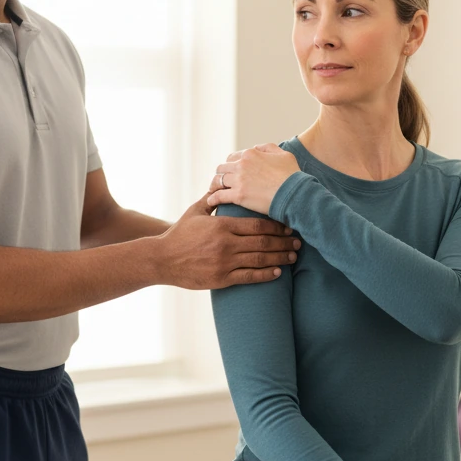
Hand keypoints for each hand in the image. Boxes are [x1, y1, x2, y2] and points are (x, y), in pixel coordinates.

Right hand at [156, 192, 299, 288]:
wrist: (162, 259)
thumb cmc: (179, 234)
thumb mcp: (195, 212)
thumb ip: (212, 198)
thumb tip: (221, 181)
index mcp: (222, 225)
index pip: (257, 224)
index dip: (277, 225)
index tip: (289, 225)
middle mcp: (226, 244)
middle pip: (263, 241)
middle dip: (283, 241)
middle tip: (299, 241)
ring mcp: (225, 262)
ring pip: (260, 259)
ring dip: (280, 257)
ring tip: (293, 256)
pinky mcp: (222, 279)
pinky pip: (249, 277)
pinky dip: (266, 274)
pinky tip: (278, 272)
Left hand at [208, 143, 301, 215]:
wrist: (294, 193)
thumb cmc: (292, 175)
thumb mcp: (283, 154)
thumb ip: (268, 148)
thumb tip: (256, 148)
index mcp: (251, 154)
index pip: (233, 157)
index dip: (231, 165)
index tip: (230, 171)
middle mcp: (242, 164)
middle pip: (222, 168)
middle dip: (221, 174)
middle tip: (219, 181)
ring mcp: (239, 180)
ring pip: (218, 180)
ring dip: (214, 185)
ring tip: (213, 190)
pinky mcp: (238, 195)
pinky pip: (219, 195)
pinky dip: (213, 198)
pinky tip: (211, 202)